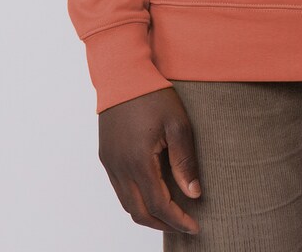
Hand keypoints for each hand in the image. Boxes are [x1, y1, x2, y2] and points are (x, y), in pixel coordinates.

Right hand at [98, 86, 202, 234]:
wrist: (123, 74)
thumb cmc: (153, 95)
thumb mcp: (177, 124)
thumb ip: (185, 161)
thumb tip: (194, 193)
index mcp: (139, 161)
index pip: (159, 205)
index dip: (178, 220)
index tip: (195, 226)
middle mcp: (120, 168)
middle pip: (140, 212)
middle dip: (163, 224)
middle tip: (184, 225)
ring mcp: (110, 163)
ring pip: (127, 204)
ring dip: (148, 214)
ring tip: (170, 214)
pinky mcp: (106, 156)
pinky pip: (119, 190)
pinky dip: (136, 200)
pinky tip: (151, 194)